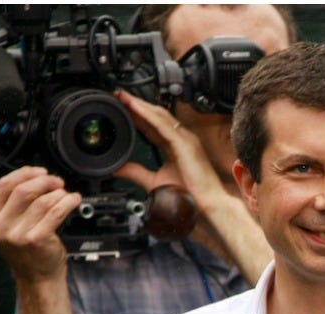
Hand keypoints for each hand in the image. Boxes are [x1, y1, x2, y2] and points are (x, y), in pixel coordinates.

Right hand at [0, 165, 82, 282]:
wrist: (37, 279)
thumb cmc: (27, 252)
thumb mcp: (10, 227)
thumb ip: (14, 204)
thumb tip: (34, 177)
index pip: (4, 185)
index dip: (25, 173)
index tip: (39, 172)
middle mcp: (1, 227)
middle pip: (23, 190)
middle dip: (44, 181)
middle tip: (56, 181)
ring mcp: (18, 234)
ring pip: (41, 200)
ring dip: (58, 193)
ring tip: (65, 194)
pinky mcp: (36, 239)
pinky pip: (55, 211)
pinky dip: (67, 202)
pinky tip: (73, 200)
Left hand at [112, 91, 220, 205]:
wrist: (206, 205)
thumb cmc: (189, 196)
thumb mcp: (154, 181)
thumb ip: (136, 173)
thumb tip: (118, 169)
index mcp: (175, 146)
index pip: (154, 126)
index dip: (138, 116)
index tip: (123, 108)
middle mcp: (181, 138)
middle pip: (156, 116)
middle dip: (137, 105)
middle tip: (119, 96)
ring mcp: (184, 139)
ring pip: (159, 116)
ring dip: (140, 105)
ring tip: (124, 97)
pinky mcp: (184, 143)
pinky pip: (163, 125)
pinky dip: (148, 115)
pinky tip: (135, 108)